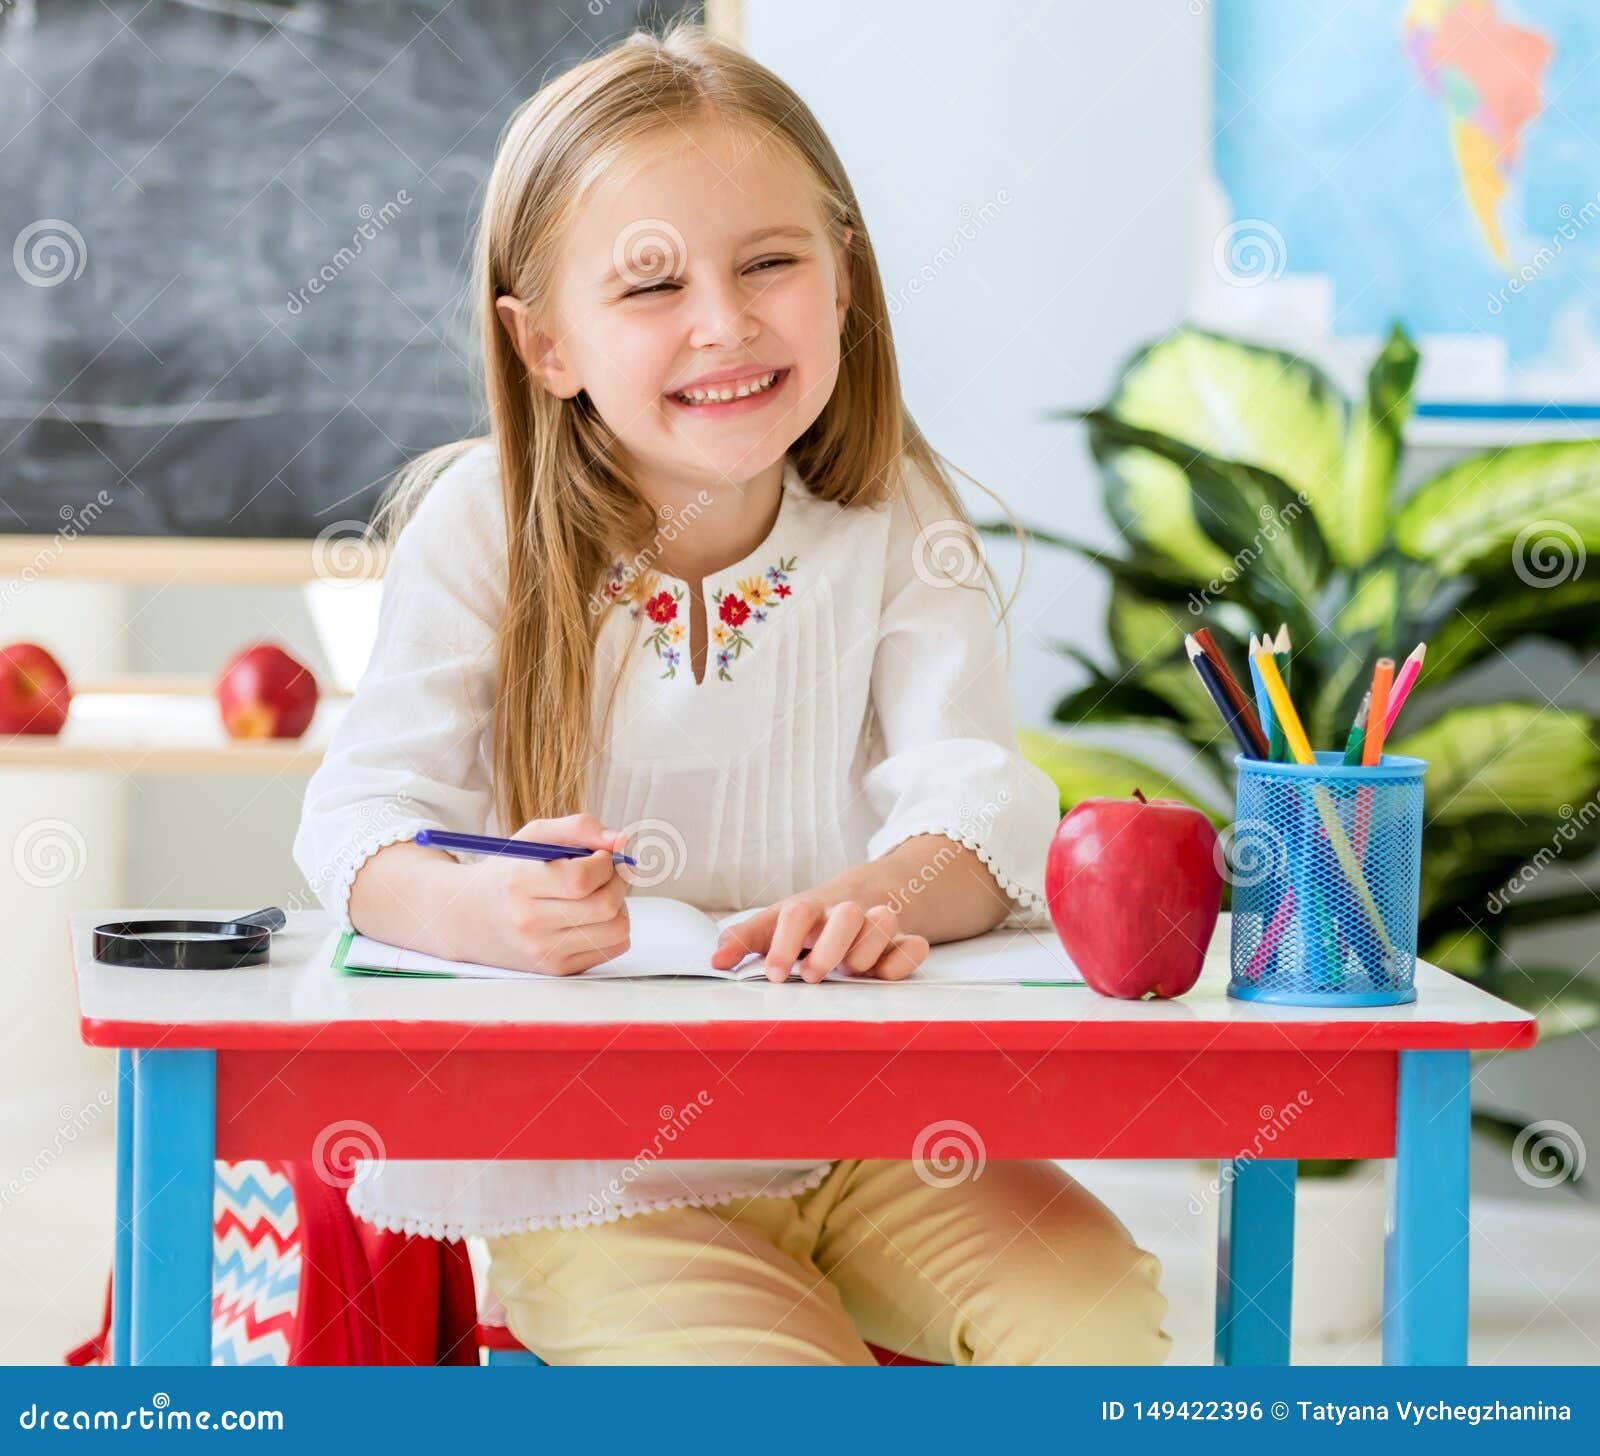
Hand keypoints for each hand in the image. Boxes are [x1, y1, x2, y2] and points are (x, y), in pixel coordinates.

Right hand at [448, 813, 630, 975]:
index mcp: (520, 882)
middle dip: (618, 882)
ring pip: (617, 929)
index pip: (582, 879)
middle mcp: (529, 921)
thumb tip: (622, 841)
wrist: (470, 918)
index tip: (601, 856)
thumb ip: (579, 828)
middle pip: (605, 905)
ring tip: (599, 894)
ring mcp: (544, 950)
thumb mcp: (535, 837)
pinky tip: (592, 917)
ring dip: (620, 906)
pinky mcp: (558, 969)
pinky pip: (614, 948)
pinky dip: (613, 928)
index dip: (605, 863)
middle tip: (608, 873)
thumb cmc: (510, 872)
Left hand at [709, 896, 928, 982]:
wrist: (860, 893)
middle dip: (829, 949)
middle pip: (845, 914)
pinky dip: (901, 962)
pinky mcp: (903, 941)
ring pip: (883, 921)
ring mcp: (876, 924)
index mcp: (808, 909)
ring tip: (848, 973)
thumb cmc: (807, 920)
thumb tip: (715, 961)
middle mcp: (844, 912)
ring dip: (865, 951)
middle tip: (811, 977)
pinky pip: (914, 946)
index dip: (784, 944)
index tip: (773, 975)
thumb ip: (744, 939)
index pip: (796, 915)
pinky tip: (881, 976)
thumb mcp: (772, 923)